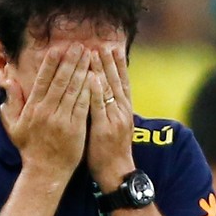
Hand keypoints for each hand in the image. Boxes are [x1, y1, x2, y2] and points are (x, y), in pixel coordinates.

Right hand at [0, 44, 92, 177]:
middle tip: (79, 45)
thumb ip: (12, 103)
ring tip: (89, 56)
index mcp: (33, 109)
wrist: (45, 172)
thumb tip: (7, 82)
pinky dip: (89, 90)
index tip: (58, 48)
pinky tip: (96, 77)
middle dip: (70, 61)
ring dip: (82, 70)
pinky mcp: (76, 128)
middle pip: (60, 81)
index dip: (51, 63)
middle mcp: (47, 112)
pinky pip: (83, 105)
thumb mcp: (15, 126)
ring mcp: (62, 120)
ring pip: (73, 90)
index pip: (43, 80)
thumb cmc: (30, 148)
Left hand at [87, 47, 134, 190]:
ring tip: (95, 53)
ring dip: (102, 70)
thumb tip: (101, 91)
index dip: (118, 65)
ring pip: (108, 90)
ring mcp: (114, 119)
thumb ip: (109, 108)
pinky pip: (99, 106)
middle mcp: (122, 111)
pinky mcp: (104, 128)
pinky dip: (96, 91)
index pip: (122, 82)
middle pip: (116, 81)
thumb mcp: (113, 125)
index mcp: (123, 109)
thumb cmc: (110, 150)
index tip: (113, 47)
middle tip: (103, 43)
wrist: (116, 172)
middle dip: (110, 61)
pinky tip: (92, 78)